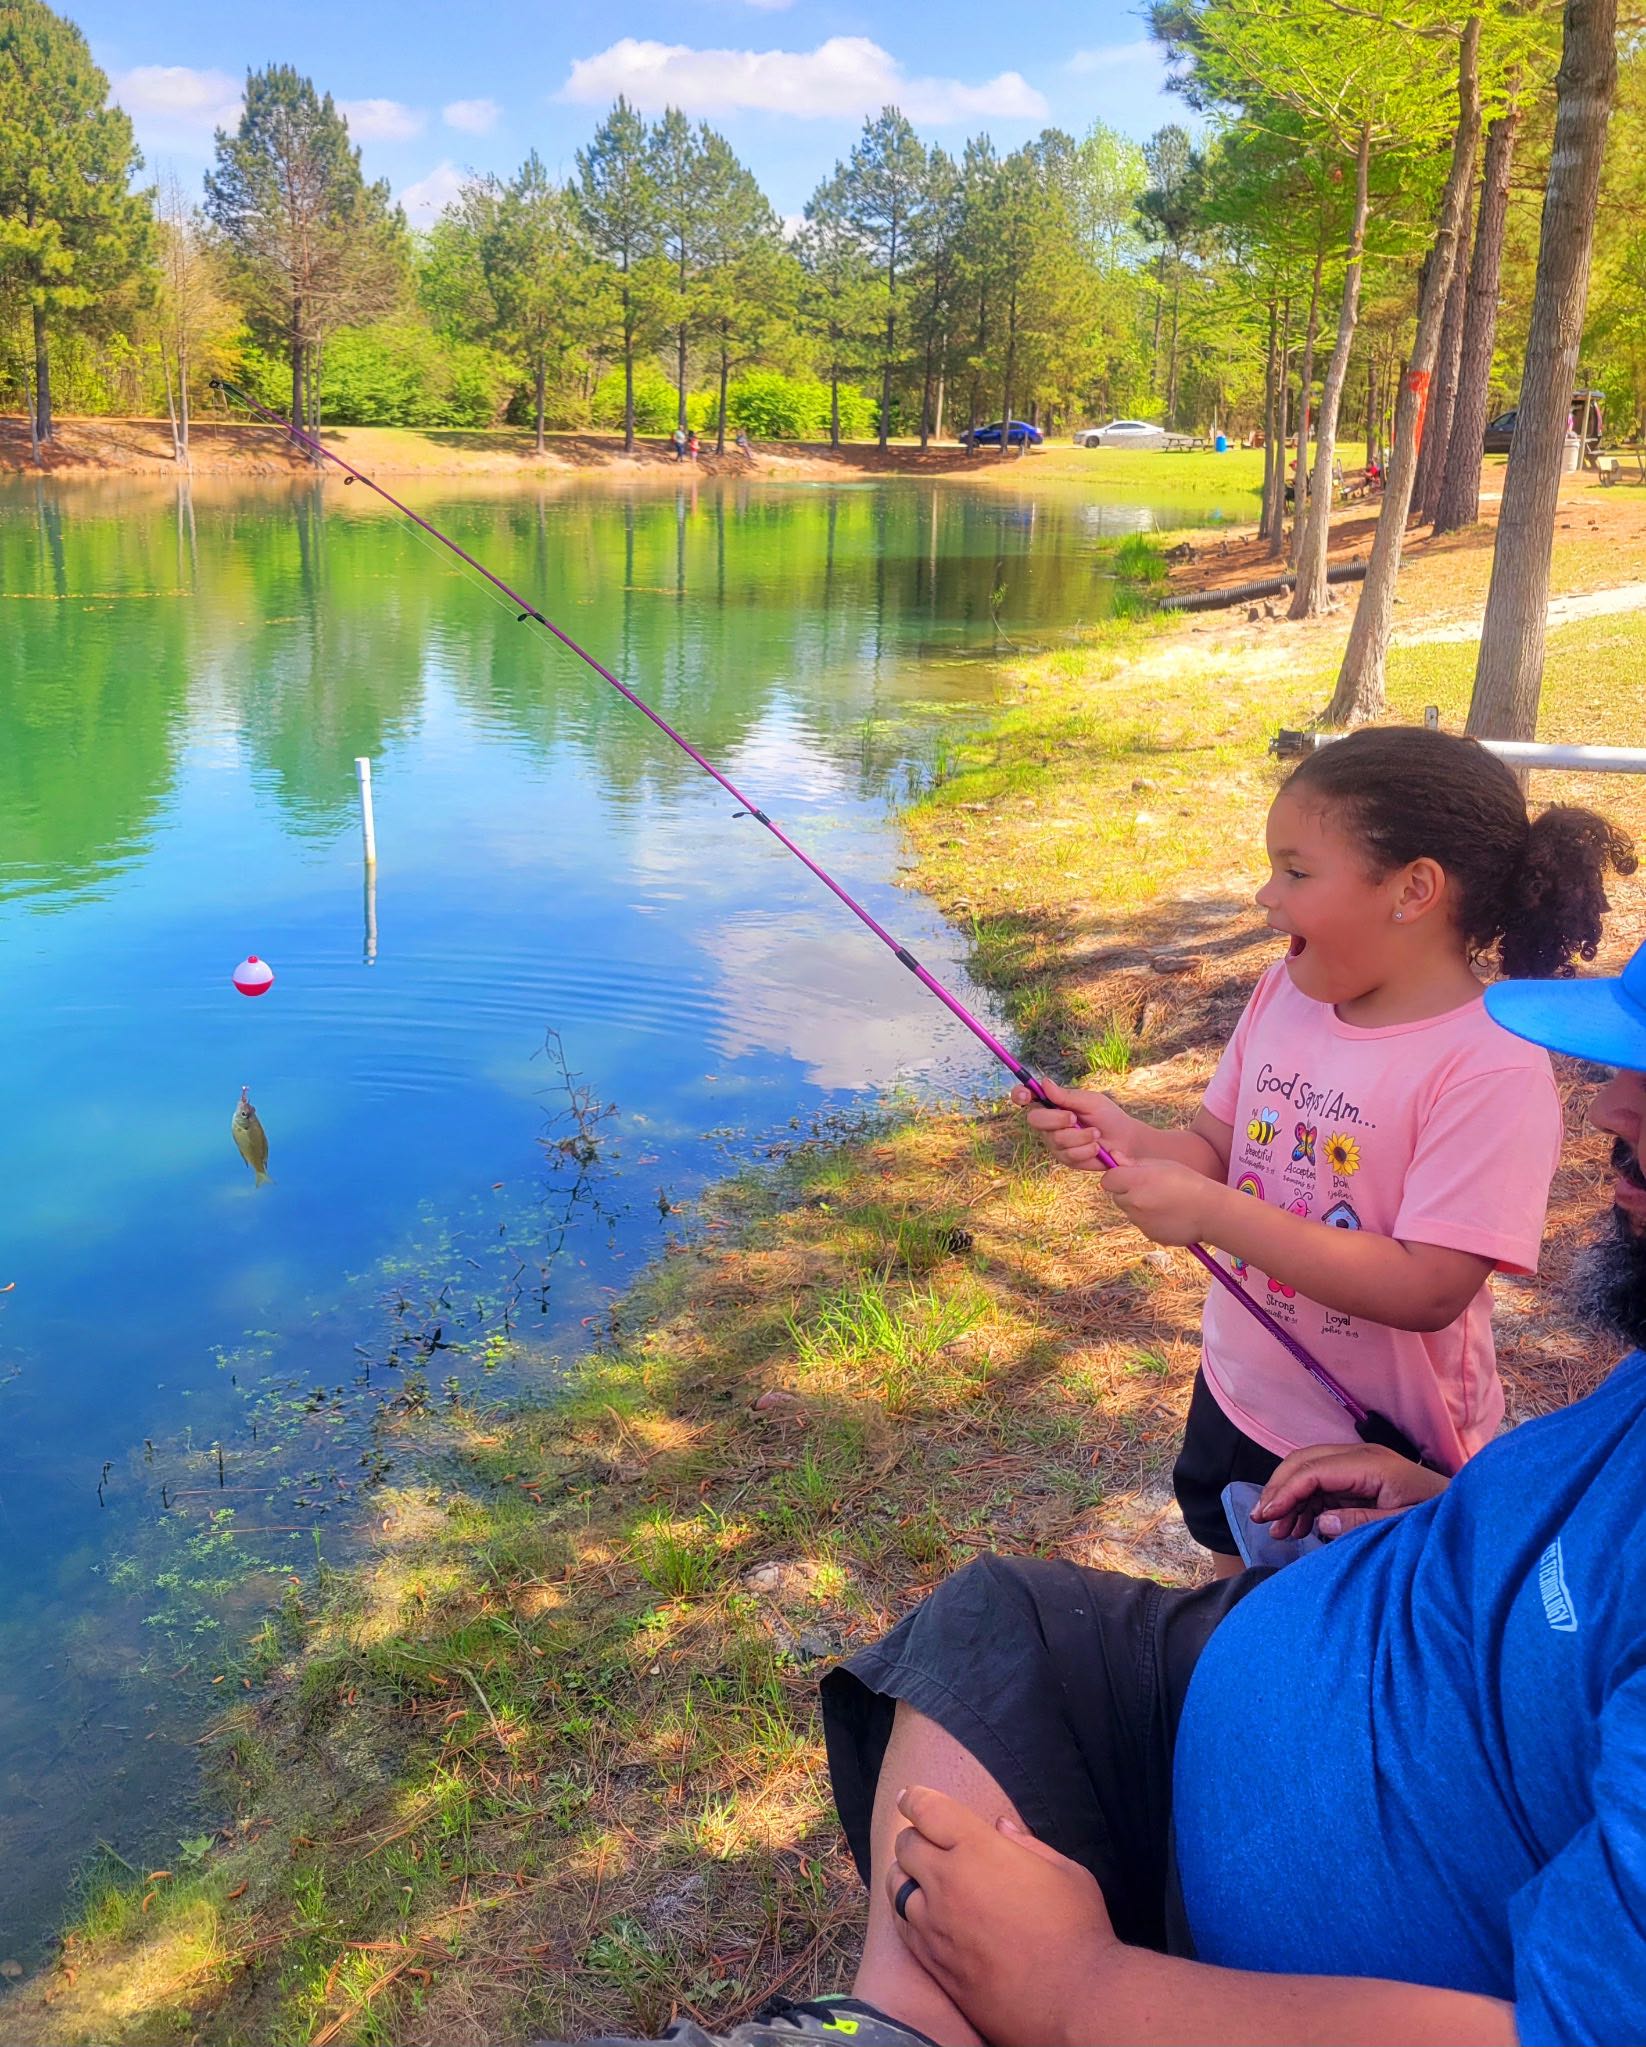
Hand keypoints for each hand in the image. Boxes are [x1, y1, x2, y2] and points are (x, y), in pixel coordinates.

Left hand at [887, 1786, 1114, 2046]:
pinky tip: (921, 1912)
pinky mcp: (932, 1962)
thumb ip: (1029, 1845)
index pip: (927, 1810)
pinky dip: (906, 1911)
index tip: (910, 1797)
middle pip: (907, 1845)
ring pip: (897, 1885)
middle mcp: (948, 1881)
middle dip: (915, 1836)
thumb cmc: (1078, 1932)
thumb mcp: (1066, 1872)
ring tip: (921, 1875)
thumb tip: (1001, 1827)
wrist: (1073, 2003)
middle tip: (928, 1839)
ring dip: (906, 1873)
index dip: (915, 1798)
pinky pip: (902, 1926)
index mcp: (979, 1849)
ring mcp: (935, 1924)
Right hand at [1010, 1079, 1128, 1172]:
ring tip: (1096, 1133)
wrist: (1126, 1142)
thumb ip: (1066, 1096)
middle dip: (1056, 1119)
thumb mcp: (1090, 1101)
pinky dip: (1086, 1150)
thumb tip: (1044, 1082)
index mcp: (1052, 1104)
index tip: (1025, 1094)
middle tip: (1075, 1118)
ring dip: (1080, 1136)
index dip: (1020, 1094)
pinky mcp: (1066, 1159)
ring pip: (1056, 1139)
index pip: (1027, 1097)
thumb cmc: (1108, 1116)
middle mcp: (1049, 1124)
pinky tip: (1097, 1148)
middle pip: (1035, 1120)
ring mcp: (1055, 1143)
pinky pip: (1069, 1155)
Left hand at [1100, 1159, 1216, 1246]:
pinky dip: (1149, 1219)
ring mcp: (1141, 1222)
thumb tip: (1113, 1157)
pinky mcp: (1149, 1234)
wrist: (1211, 1211)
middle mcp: (1134, 1203)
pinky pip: (1142, 1224)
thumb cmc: (1188, 1182)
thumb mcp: (1163, 1165)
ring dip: (1138, 1205)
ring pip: (1129, 1210)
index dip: (1117, 1176)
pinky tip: (1169, 1213)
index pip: (1107, 1180)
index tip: (1129, 1174)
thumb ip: (1134, 1163)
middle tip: (1151, 1187)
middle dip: (1127, 1191)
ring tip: (1164, 1200)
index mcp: (1137, 1182)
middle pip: (1116, 1196)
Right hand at [1254, 1443, 1449, 1539]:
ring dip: (1289, 1497)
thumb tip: (1322, 1522)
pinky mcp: (1360, 1477)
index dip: (1285, 1492)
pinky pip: (1321, 1484)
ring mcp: (1359, 1465)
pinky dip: (1304, 1502)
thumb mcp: (1403, 1526)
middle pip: (1304, 1462)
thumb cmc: (1439, 1519)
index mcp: (1371, 1464)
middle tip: (1262, 1520)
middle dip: (1279, 1489)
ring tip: (1279, 1531)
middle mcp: (1360, 1457)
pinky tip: (1297, 1525)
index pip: (1313, 1470)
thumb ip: (1362, 1524)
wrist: (1470, 1513)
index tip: (1267, 1517)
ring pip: (1308, 1471)